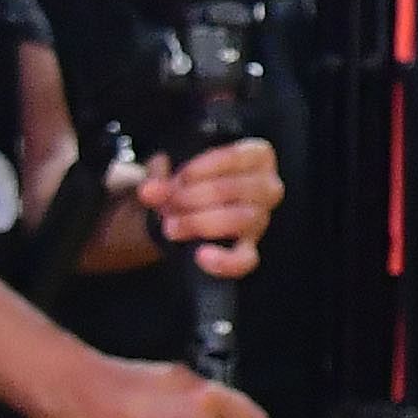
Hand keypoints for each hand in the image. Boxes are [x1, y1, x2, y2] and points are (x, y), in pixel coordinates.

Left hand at [134, 141, 283, 280]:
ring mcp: (260, 219)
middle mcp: (268, 186)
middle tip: (169, 202)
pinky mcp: (249, 249)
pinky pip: (245, 259)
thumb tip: (150, 190)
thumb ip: (159, 176)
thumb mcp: (171, 170)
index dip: (201, 169)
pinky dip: (223, 260)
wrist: (182, 211)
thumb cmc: (188, 182)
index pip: (237, 157)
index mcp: (258, 157)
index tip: (179, 177)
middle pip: (236, 189)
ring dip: (198, 222)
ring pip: (240, 219)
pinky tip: (200, 255)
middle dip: (194, 196)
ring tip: (172, 224)